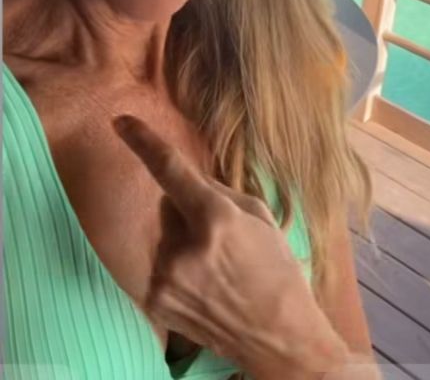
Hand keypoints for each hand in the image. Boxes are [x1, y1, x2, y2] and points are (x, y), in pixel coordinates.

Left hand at [113, 114, 347, 376]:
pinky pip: (160, 264)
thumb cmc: (277, 270)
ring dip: (182, 241)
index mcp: (216, 219)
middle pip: (168, 205)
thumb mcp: (260, 217)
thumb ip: (219, 192)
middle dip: (187, 210)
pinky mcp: (156, 301)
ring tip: (216, 267)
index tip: (120, 122)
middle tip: (221, 236)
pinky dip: (177, 267)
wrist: (278, 337)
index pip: (170, 170)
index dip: (143, 142)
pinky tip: (204, 286)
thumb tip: (188, 179)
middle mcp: (184, 248)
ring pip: (164, 236)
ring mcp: (166, 278)